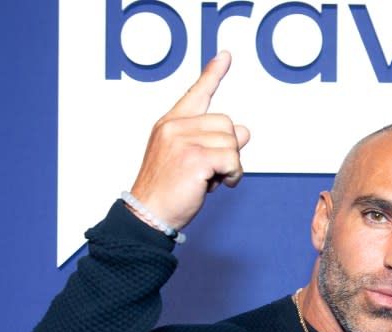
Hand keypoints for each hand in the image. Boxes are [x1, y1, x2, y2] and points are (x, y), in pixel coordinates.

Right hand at [128, 51, 250, 230]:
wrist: (147, 214)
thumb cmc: (164, 191)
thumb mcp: (184, 159)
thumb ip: (208, 141)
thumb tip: (243, 133)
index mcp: (170, 124)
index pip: (196, 92)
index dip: (213, 74)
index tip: (225, 57)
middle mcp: (175, 127)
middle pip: (227, 123)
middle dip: (227, 149)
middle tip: (210, 170)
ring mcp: (184, 141)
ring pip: (233, 142)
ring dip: (230, 165)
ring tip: (210, 179)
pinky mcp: (196, 158)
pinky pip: (233, 160)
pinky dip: (232, 175)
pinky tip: (217, 184)